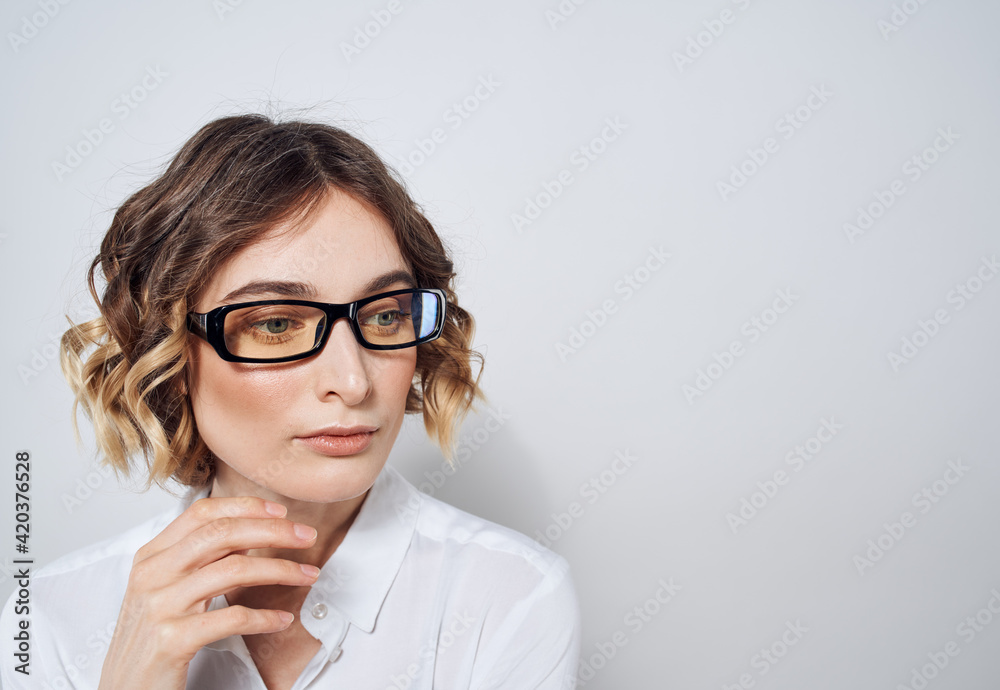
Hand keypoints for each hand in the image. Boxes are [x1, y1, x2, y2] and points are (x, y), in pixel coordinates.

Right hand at [97, 496, 319, 689]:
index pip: (203, 513)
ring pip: (233, 570)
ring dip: (280, 570)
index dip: (246, 507)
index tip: (282, 512)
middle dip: (273, 531)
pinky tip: (282, 619)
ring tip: (307, 575)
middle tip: (306, 536)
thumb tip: (248, 535)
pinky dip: (264, 617)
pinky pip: (231, 617)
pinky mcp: (172, 639)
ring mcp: (160, 606)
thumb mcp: (168, 590)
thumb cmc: (151, 640)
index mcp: (151, 556)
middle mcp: (152, 574)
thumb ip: (201, 560)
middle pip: (222, 534)